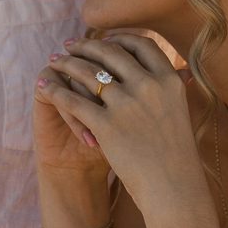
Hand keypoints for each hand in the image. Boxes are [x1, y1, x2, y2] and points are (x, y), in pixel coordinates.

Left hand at [39, 35, 204, 216]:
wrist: (172, 188)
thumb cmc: (177, 154)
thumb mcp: (183, 112)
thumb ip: (177, 87)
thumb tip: (182, 69)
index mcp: (169, 80)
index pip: (141, 44)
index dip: (119, 38)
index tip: (104, 40)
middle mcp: (149, 86)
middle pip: (111, 52)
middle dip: (86, 45)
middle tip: (70, 44)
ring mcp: (127, 104)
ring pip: (88, 72)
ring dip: (67, 63)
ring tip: (54, 60)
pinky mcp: (107, 125)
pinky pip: (73, 100)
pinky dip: (55, 90)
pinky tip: (44, 86)